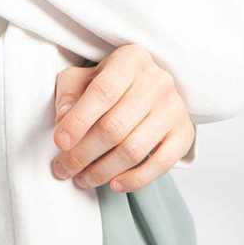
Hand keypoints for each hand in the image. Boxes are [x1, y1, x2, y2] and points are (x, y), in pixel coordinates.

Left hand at [51, 43, 195, 192]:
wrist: (150, 86)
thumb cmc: (111, 82)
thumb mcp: (85, 76)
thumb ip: (70, 93)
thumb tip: (63, 119)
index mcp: (130, 60)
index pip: (103, 92)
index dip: (79, 120)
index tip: (59, 142)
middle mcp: (156, 81)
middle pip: (115, 126)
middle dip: (83, 154)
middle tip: (63, 168)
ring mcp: (173, 107)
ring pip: (134, 149)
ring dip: (103, 171)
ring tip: (82, 179)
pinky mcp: (184, 132)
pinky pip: (161, 164)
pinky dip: (135, 180)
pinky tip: (113, 184)